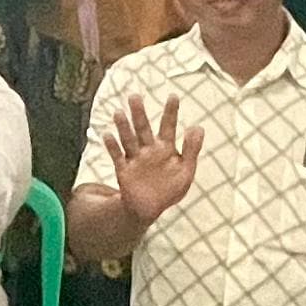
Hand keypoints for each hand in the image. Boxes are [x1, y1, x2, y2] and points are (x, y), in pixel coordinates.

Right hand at [102, 96, 203, 222]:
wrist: (150, 209)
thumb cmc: (170, 189)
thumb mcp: (186, 170)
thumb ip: (192, 149)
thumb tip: (198, 127)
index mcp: (166, 148)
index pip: (168, 126)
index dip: (171, 112)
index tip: (173, 96)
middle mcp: (148, 149)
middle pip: (143, 128)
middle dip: (139, 113)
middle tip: (134, 96)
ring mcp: (135, 159)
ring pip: (128, 139)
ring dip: (123, 127)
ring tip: (119, 112)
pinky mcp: (124, 170)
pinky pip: (117, 157)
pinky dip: (112, 147)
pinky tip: (107, 135)